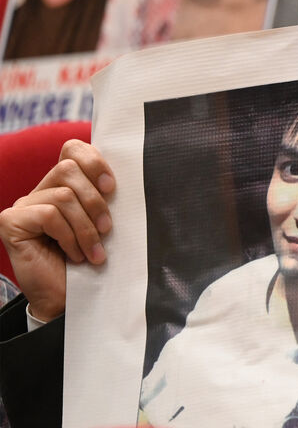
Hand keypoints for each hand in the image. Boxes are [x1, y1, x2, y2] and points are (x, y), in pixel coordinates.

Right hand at [0, 140, 114, 321]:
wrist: (69, 299)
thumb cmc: (91, 260)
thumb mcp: (104, 222)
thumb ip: (106, 197)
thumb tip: (133, 174)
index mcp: (63, 185)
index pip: (73, 149)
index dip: (94, 161)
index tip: (112, 187)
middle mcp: (40, 190)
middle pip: (68, 168)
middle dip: (95, 200)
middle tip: (108, 229)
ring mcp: (23, 205)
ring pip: (63, 195)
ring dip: (86, 227)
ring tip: (94, 251)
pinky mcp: (11, 222)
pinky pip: (49, 215)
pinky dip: (69, 236)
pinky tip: (75, 255)